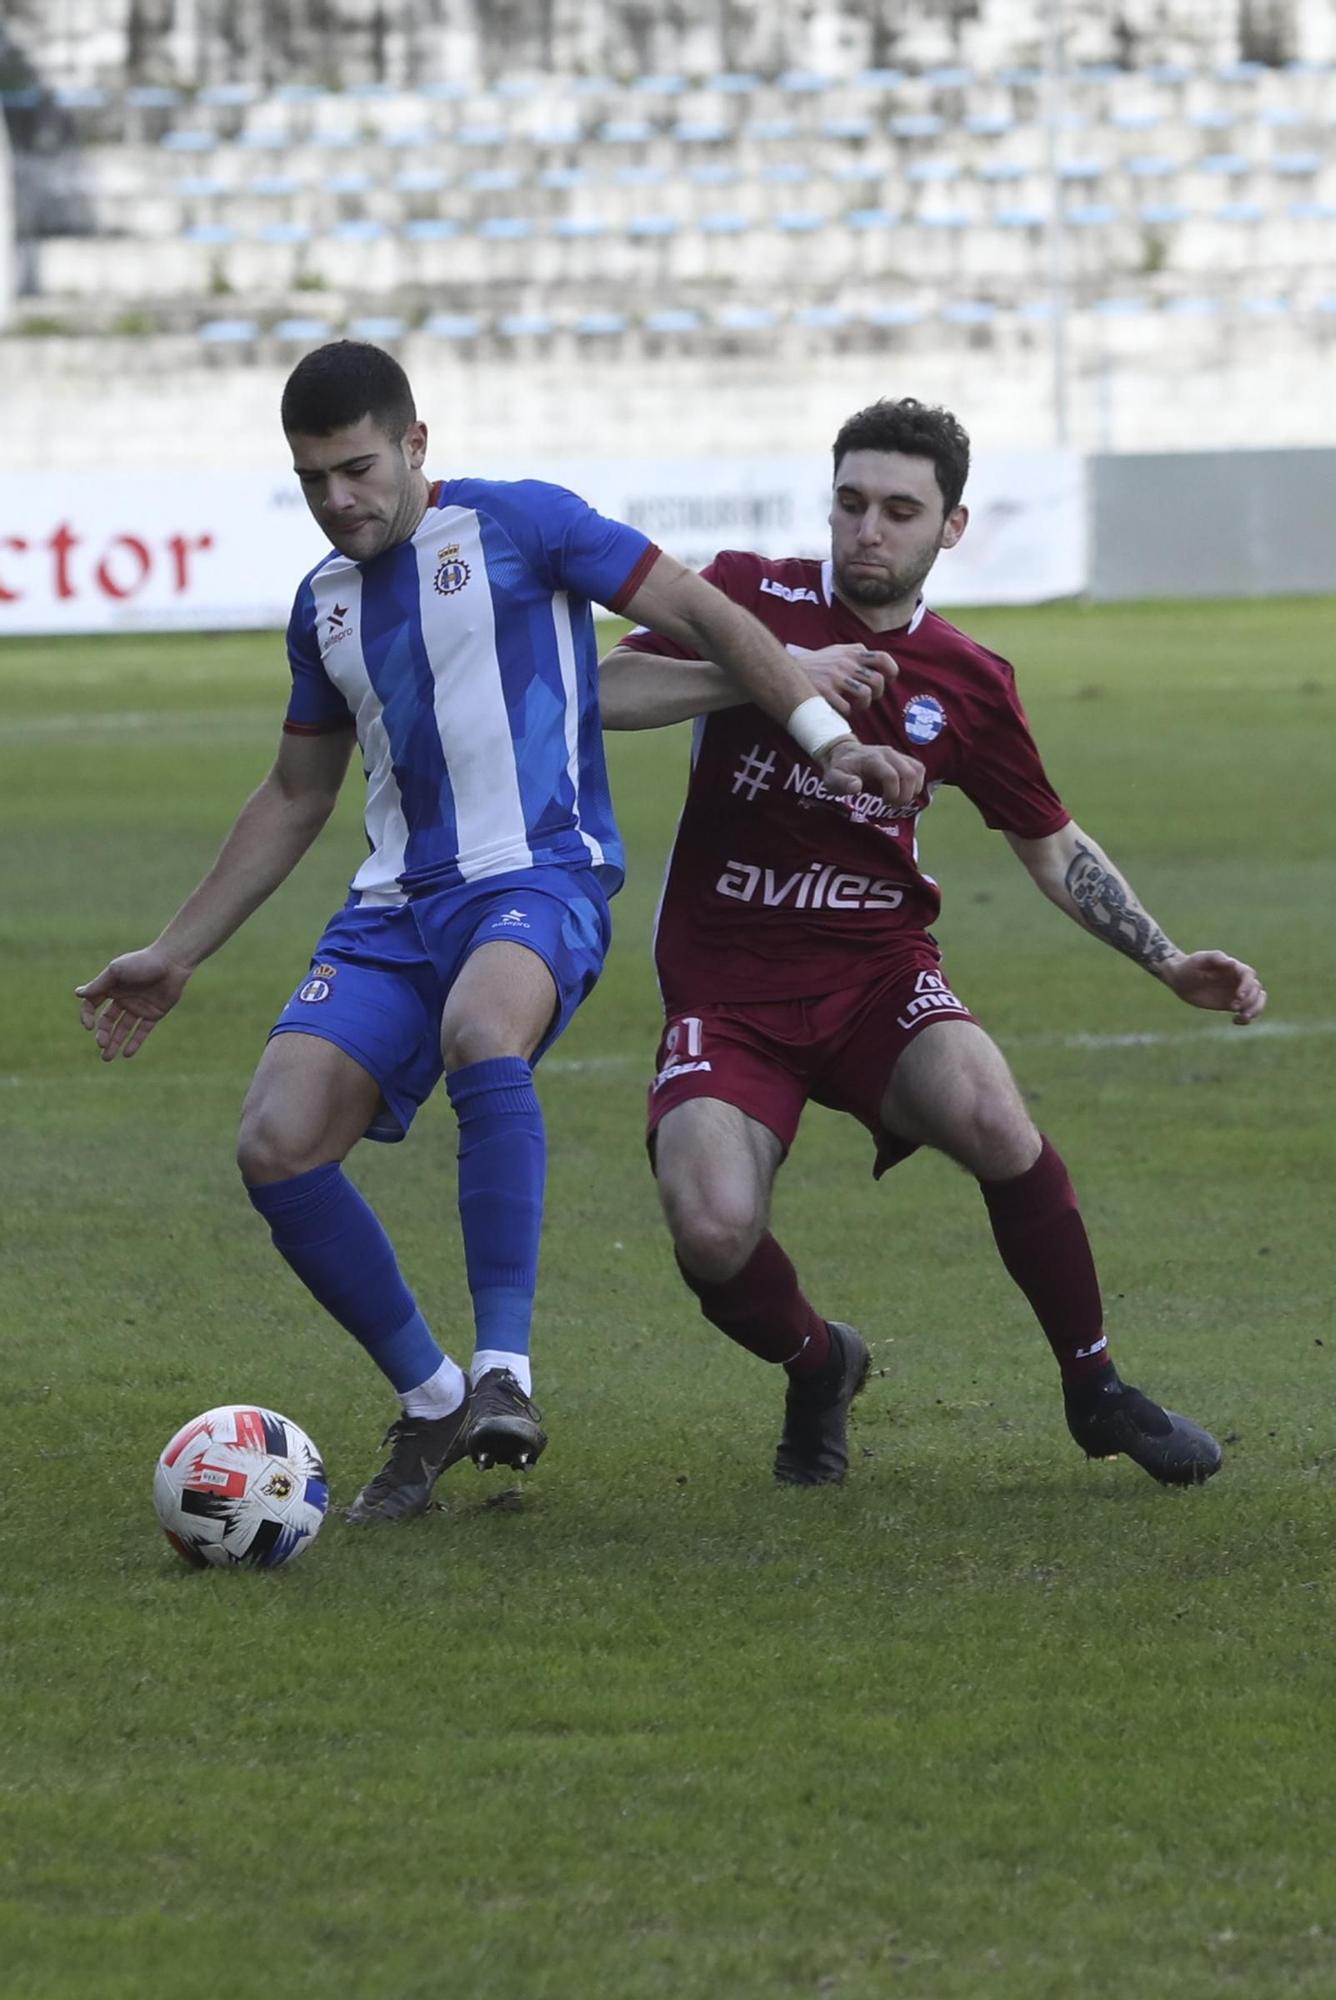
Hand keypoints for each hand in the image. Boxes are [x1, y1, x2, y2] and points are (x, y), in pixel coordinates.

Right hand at [76, 946, 193, 1059]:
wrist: (172, 962)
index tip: (89, 1026)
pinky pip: (142, 1031)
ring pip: (123, 1029)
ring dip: (115, 1043)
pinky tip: (127, 1054)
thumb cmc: (142, 962)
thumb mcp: (117, 971)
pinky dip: (135, 1042)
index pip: (92, 1005)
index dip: (87, 1016)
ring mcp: (138, 1007)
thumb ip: (98, 985)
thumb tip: (78, 994)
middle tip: (101, 1045)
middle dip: (103, 1035)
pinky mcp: (154, 1014)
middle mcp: (123, 998)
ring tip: (107, 1058)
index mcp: (111, 988)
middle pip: (107, 1021)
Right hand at [792, 644, 895, 716]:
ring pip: (866, 694)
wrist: (786, 670)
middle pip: (877, 681)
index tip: (888, 681)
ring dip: (864, 705)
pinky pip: (847, 707)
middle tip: (868, 699)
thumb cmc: (815, 664)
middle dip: (877, 694)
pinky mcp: (825, 691)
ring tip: (856, 707)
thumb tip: (877, 663)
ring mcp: (836, 677)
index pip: (882, 658)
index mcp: (852, 652)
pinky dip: (848, 713)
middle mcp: (846, 663)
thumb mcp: (836, 651)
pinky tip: (841, 711)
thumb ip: (856, 654)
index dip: (891, 671)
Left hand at [820, 738, 925, 807]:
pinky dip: (917, 783)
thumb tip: (856, 787)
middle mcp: (888, 754)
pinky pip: (919, 769)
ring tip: (899, 799)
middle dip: (905, 795)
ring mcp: (897, 754)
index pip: (892, 775)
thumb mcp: (833, 779)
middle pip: (909, 774)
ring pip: (918, 771)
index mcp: (872, 759)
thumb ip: (842, 783)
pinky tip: (904, 792)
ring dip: (913, 790)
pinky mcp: (904, 758)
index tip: (884, 803)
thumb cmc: (839, 770)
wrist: (845, 753)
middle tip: (893, 805)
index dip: (892, 793)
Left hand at [1160, 950, 1266, 1024]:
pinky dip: (1246, 1018)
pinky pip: (1246, 1011)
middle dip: (1251, 1000)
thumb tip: (1232, 963)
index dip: (1247, 986)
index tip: (1238, 996)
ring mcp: (1236, 992)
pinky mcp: (1231, 1004)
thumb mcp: (1199, 959)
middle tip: (1234, 1008)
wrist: (1179, 979)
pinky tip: (1235, 1021)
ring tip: (1242, 1017)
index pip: (1249, 975)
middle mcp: (1238, 980)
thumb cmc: (1189, 965)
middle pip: (1257, 989)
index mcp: (1234, 967)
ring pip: (1257, 1001)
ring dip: (1255, 1010)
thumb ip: (1215, 958)